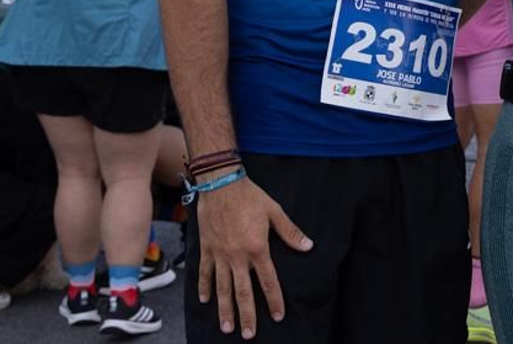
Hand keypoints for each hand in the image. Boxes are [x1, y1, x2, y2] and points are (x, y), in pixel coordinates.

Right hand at [196, 175, 313, 336]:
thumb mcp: (274, 211)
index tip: (278, 316)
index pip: (268, 281)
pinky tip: (204, 300)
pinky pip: (204, 272)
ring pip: (222, 288)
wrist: (220, 183)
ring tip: (227, 327)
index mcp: (257, 249)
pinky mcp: (207, 249)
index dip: (274, 300)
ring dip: (225, 309)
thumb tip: (308, 246)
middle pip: (243, 292)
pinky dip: (204, 287)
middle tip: (248, 334)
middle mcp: (237, 256)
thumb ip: (290, 232)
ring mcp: (220, 254)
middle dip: (247, 315)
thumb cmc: (249, 196)